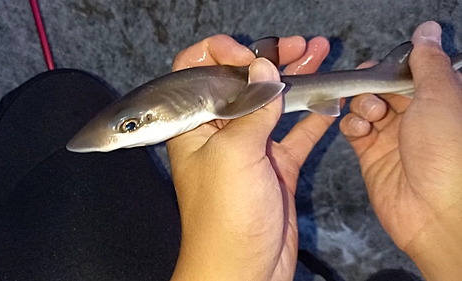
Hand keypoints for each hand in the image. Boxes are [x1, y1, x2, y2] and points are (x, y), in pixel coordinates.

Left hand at [168, 35, 330, 280]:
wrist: (243, 269)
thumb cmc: (224, 218)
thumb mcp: (233, 154)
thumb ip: (251, 108)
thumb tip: (262, 67)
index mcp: (195, 125)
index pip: (198, 73)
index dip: (222, 55)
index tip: (251, 55)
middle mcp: (220, 132)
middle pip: (242, 83)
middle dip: (269, 59)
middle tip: (297, 47)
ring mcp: (251, 147)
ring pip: (272, 103)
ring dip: (295, 79)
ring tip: (317, 56)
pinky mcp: (276, 165)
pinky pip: (296, 132)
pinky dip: (313, 115)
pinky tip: (330, 98)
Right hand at [340, 21, 461, 279]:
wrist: (434, 211)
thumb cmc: (446, 151)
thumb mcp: (441, 97)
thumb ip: (428, 63)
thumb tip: (427, 30)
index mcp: (440, 101)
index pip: (412, 73)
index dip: (394, 66)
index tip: (380, 64)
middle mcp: (417, 118)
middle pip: (385, 88)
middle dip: (373, 84)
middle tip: (369, 86)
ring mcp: (392, 136)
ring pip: (366, 106)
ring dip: (363, 104)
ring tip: (372, 114)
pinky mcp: (371, 154)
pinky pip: (354, 129)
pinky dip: (352, 124)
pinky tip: (359, 128)